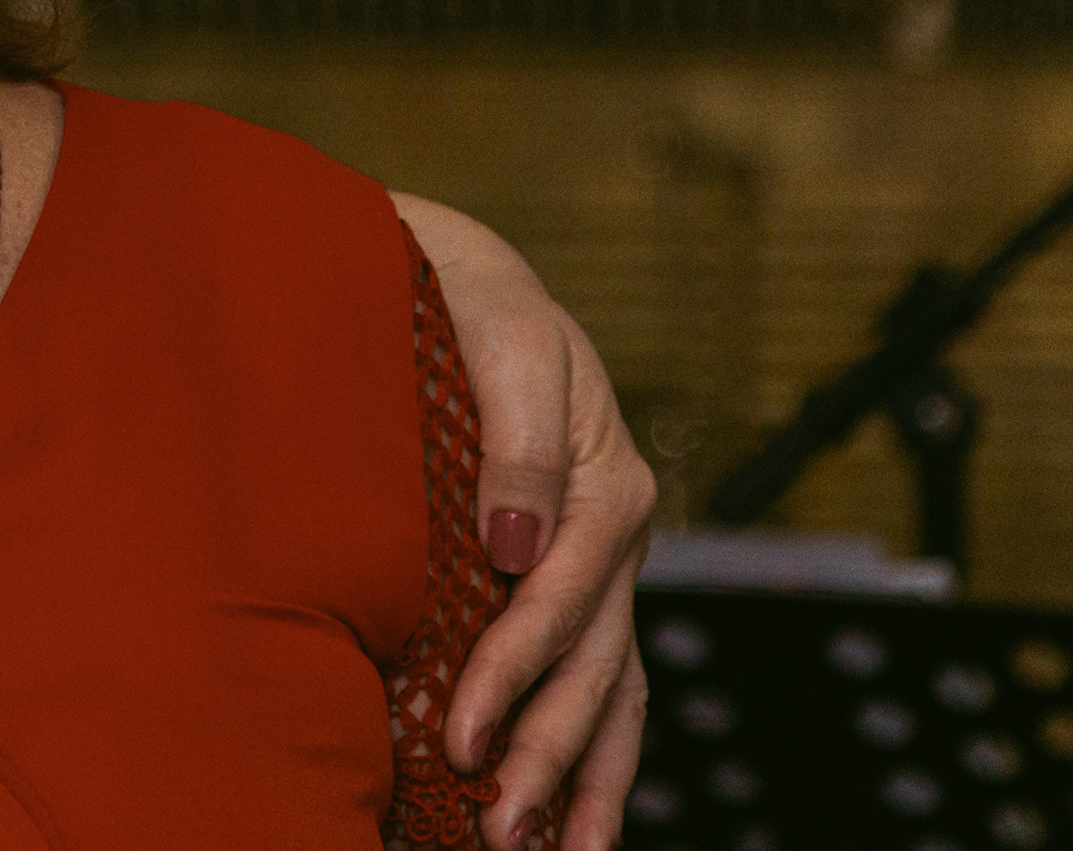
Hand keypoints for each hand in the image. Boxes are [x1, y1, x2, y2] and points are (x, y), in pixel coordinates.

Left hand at [392, 194, 655, 849]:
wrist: (466, 276)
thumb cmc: (475, 303)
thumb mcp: (507, 343)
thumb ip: (516, 445)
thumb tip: (512, 543)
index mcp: (605, 485)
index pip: (557, 603)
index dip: (509, 675)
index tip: (457, 736)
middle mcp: (615, 536)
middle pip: (594, 668)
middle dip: (547, 756)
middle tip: (497, 830)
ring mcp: (602, 563)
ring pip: (612, 688)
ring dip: (586, 777)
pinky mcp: (577, 576)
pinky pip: (602, 675)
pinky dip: (594, 746)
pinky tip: (576, 813)